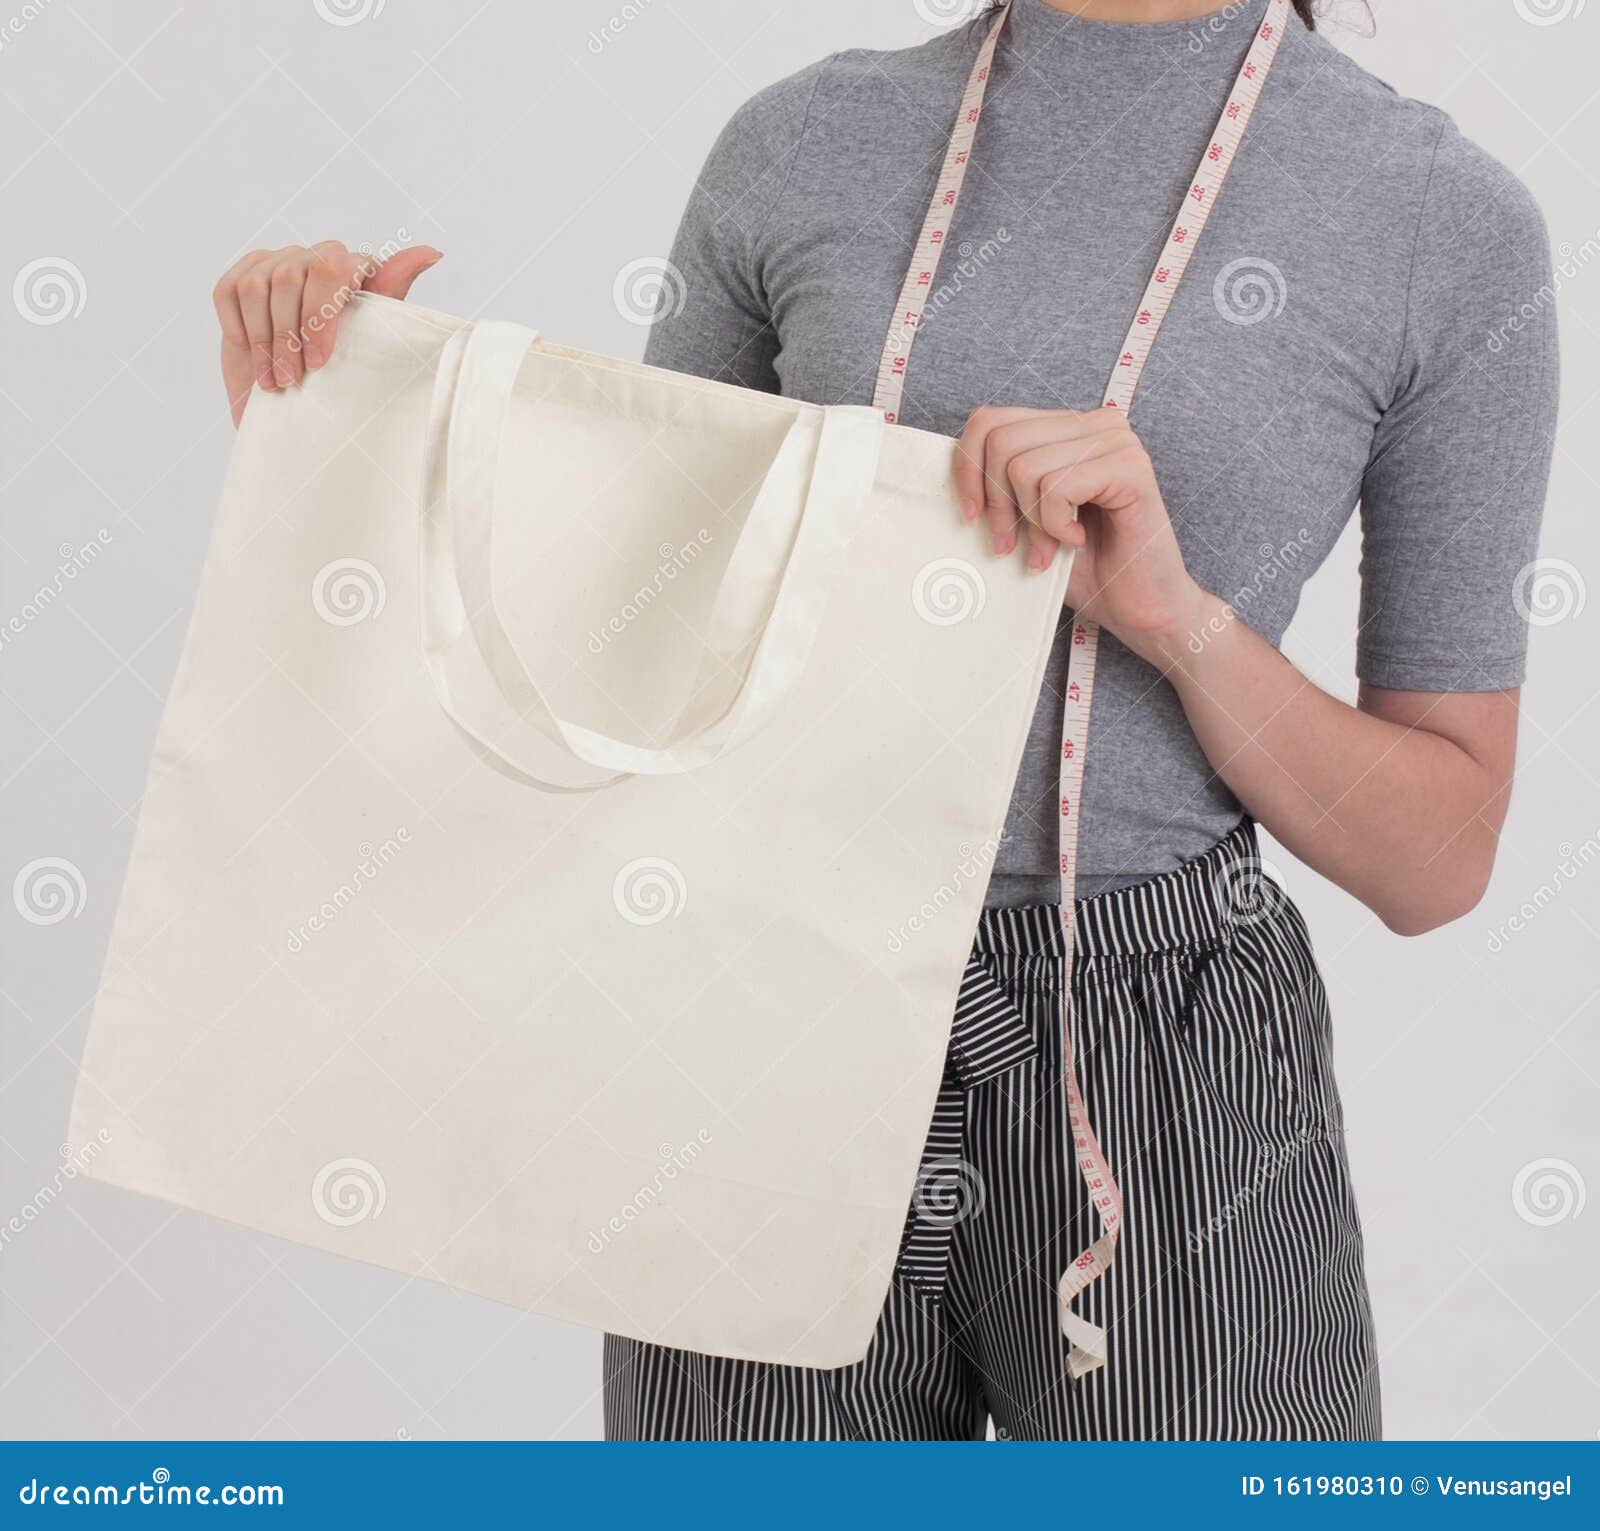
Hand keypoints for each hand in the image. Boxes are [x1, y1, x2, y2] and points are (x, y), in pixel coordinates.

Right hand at [212, 241, 441, 426]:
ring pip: (257, 286)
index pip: (331, 267)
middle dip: (289, 335)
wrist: (303, 406)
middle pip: (289, 277)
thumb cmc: (349, 374)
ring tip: (276, 380)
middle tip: (294, 378)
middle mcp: (314, 257)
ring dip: (265, 341)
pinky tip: (256, 360)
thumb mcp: (376, 340)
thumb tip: (434, 252)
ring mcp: (276, 263)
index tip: (320, 363)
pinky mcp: (240, 278)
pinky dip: (240, 330)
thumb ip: (393, 294)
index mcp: (354, 269)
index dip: (320, 315)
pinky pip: (228, 291)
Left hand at [952, 405, 1209, 670]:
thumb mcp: (1025, 521)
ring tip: (1051, 548)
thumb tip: (944, 477)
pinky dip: (1055, 525)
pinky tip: (1077, 541)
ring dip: (1030, 522)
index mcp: (1066, 427)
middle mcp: (1093, 423)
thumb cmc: (1085, 569)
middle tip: (1012, 546)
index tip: (971, 517)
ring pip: (1024, 466)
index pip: (988, 421)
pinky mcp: (1131, 466)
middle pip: (1000, 440)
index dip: (967, 470)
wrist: (1140, 609)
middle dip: (996, 503)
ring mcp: (1116, 439)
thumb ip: (997, 488)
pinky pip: (1057, 486)